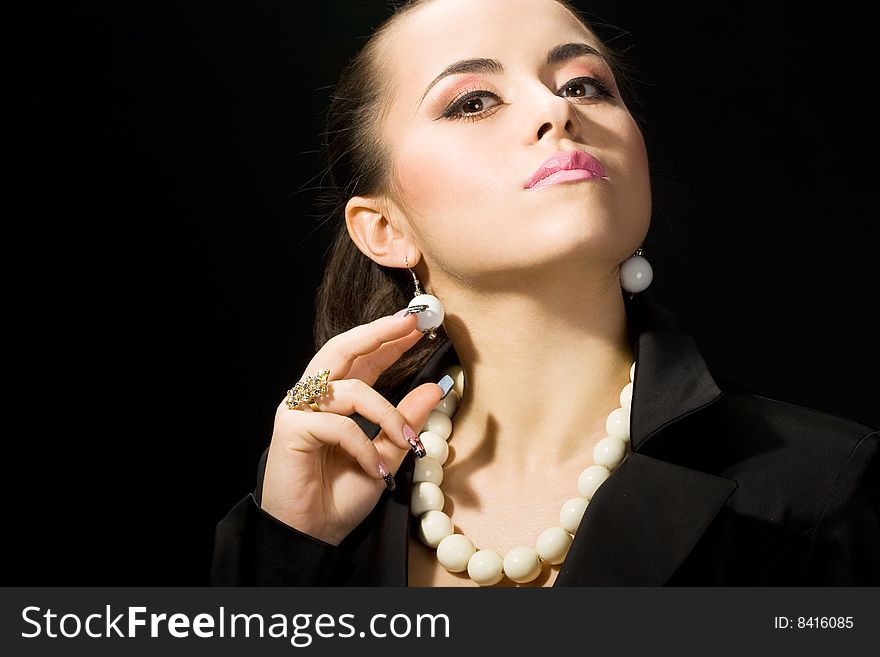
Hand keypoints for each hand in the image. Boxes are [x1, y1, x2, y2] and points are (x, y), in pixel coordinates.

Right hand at [260, 311, 443, 545]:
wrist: (314, 535)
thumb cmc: (342, 496)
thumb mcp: (387, 455)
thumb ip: (406, 421)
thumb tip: (436, 386)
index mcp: (337, 400)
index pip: (363, 357)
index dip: (389, 338)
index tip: (420, 324)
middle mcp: (316, 398)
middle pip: (342, 349)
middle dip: (379, 333)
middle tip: (411, 323)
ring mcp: (300, 410)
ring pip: (351, 389)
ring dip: (387, 413)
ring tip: (406, 441)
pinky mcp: (291, 429)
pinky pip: (340, 425)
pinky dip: (364, 446)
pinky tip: (374, 468)